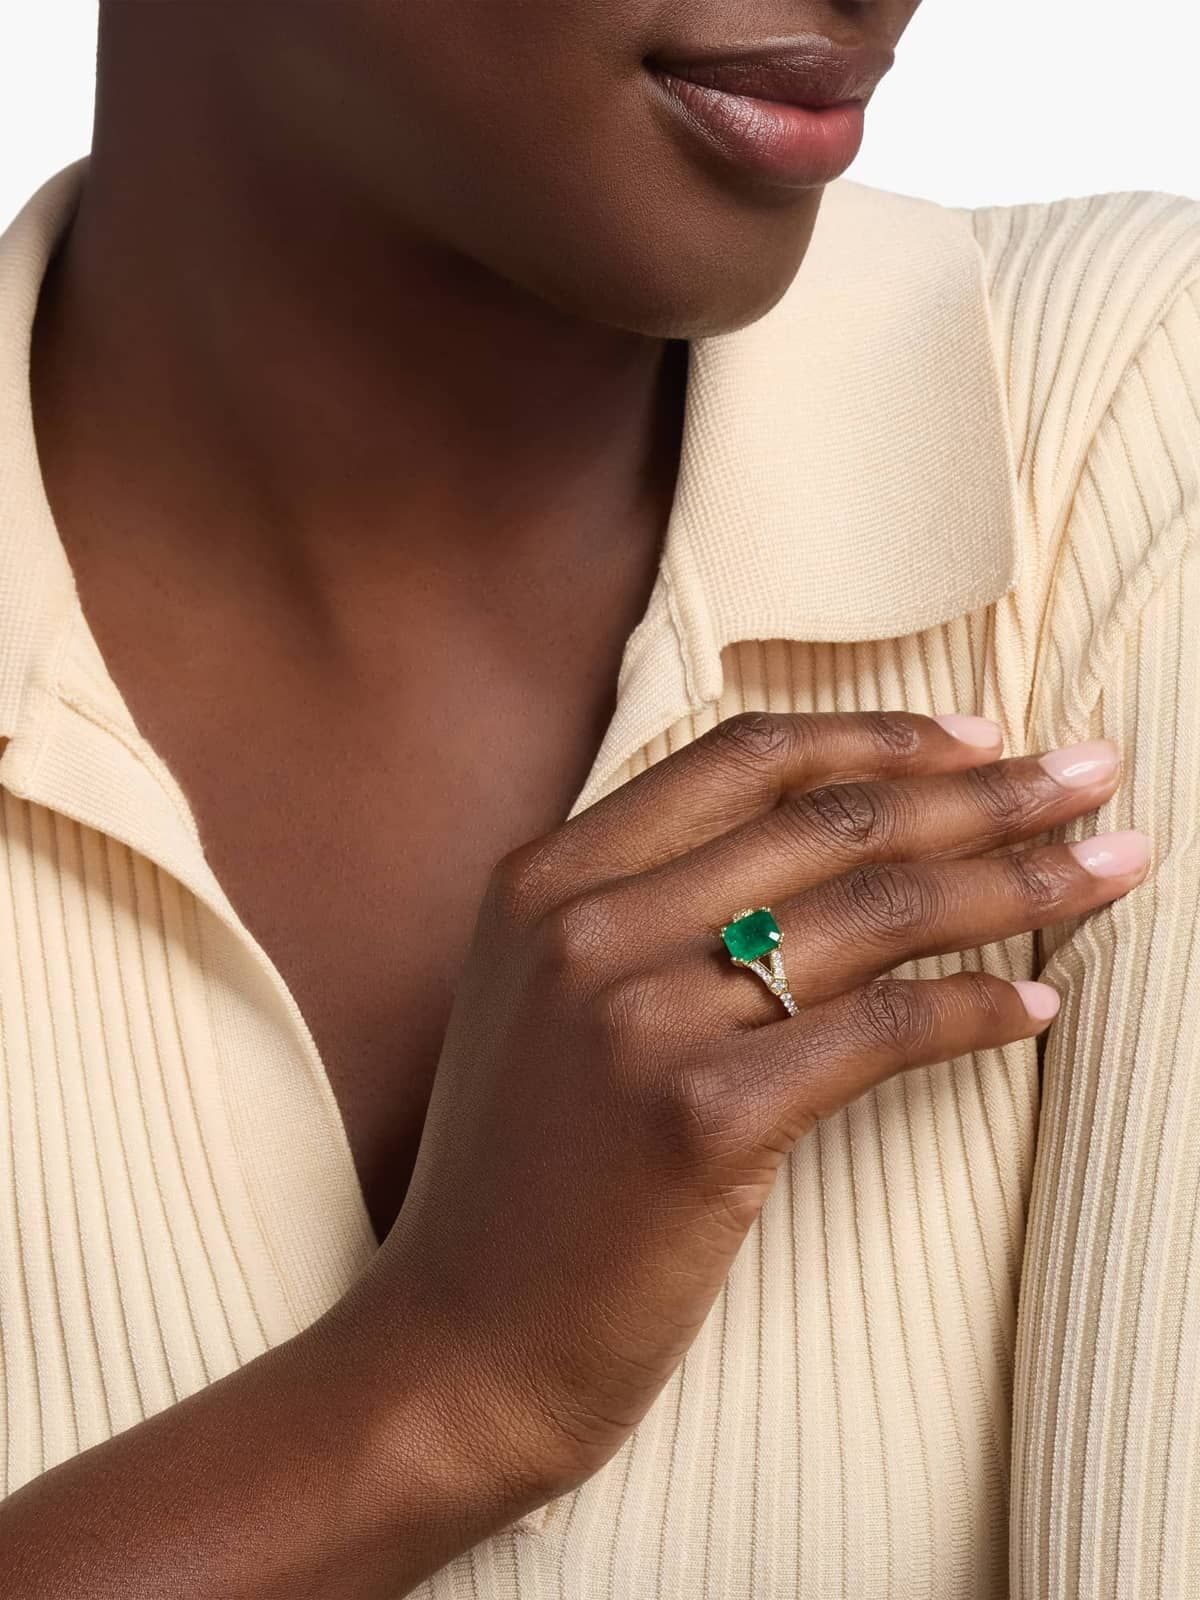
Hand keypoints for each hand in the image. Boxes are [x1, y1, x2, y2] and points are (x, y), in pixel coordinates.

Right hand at [344, 711, 1146, 1514]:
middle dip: (983, 791)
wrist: (458, 1348)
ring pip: (873, 912)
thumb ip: (646, 911)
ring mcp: (638, 1018)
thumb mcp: (548, 1006)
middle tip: (1091, 772)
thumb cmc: (521, 1181)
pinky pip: (880, 1030)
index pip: (743, 758)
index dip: (879, 736)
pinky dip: (978, 1009)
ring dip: (1017, 880)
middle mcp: (587, 926)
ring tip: (1113, 865)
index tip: (981, 736)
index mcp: (545, 878)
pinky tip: (1045, 1005)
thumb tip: (821, 856)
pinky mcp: (701, 1119)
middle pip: (829, 821)